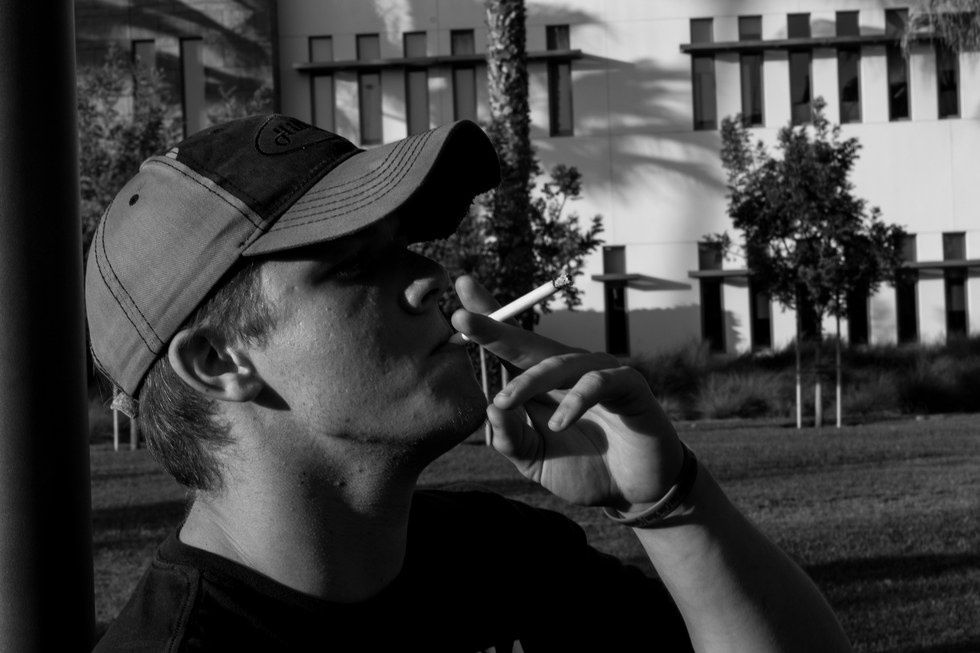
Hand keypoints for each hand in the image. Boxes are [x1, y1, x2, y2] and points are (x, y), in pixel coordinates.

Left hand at [451, 275, 684, 512]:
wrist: (632, 491)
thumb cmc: (583, 468)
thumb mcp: (534, 458)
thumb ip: (509, 438)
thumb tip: (490, 406)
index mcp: (541, 381)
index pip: (509, 344)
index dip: (486, 317)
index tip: (459, 289)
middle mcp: (568, 369)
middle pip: (527, 341)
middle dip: (493, 328)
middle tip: (461, 319)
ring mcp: (599, 372)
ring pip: (557, 363)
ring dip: (527, 382)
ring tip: (504, 403)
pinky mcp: (628, 385)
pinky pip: (597, 383)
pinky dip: (574, 402)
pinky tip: (559, 425)